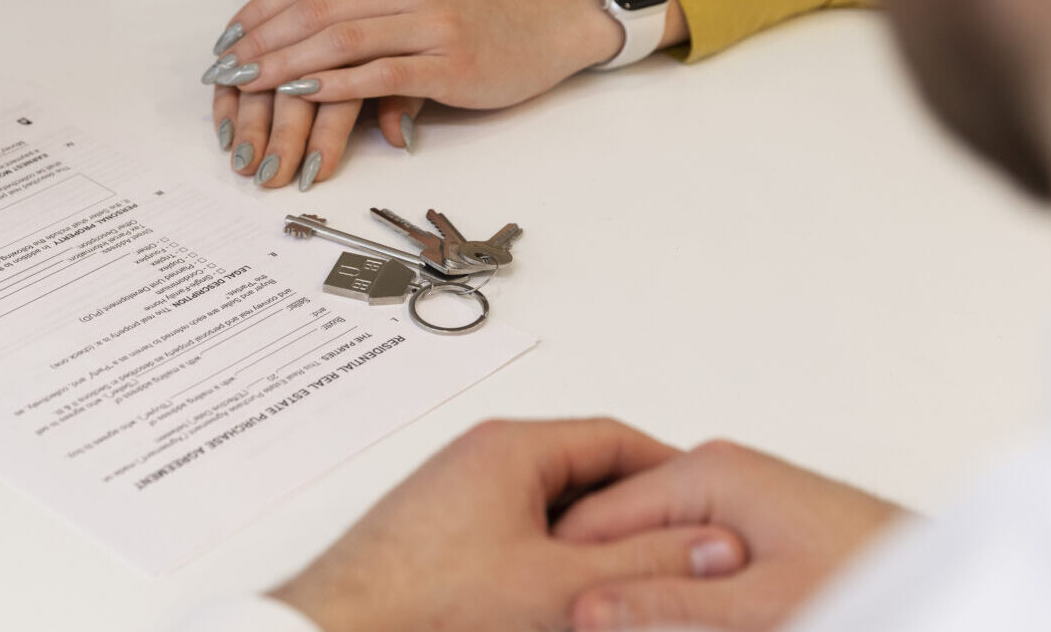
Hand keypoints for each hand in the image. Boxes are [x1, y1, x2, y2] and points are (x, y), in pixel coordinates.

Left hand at [218, 0, 688, 118]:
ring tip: (247, 85)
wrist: (549, 22)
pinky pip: (381, 75)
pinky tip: (301, 94)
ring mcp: (434, 20)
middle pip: (316, 8)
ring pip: (341, 40)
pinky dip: (335, 85)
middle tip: (223, 68)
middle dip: (261, 41)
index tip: (227, 37)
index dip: (261, 8)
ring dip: (284, 65)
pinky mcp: (452, 64)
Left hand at [272, 419, 749, 631]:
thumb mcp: (561, 586)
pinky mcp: (445, 538)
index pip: (615, 438)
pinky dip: (555, 562)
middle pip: (586, 473)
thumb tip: (709, 545)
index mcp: (510, 449)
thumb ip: (644, 563)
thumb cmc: (422, 605)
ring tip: (628, 584)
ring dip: (595, 545)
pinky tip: (569, 601)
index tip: (707, 509)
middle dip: (636, 515)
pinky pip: (520, 537)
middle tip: (680, 553)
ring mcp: (459, 498)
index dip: (672, 474)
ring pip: (554, 511)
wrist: (341, 631)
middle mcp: (480, 461)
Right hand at [553, 439, 905, 630]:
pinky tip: (662, 614)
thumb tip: (588, 608)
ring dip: (632, 582)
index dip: (564, 569)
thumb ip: (667, 605)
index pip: (593, 515)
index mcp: (707, 472)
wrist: (946, 580)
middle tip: (586, 623)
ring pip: (645, 539)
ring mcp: (729, 493)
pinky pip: (679, 546)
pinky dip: (667, 582)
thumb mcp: (760, 609)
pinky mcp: (745, 521)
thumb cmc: (869, 577)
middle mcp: (713, 471)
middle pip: (615, 523)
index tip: (547, 611)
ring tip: (618, 621)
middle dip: (597, 576)